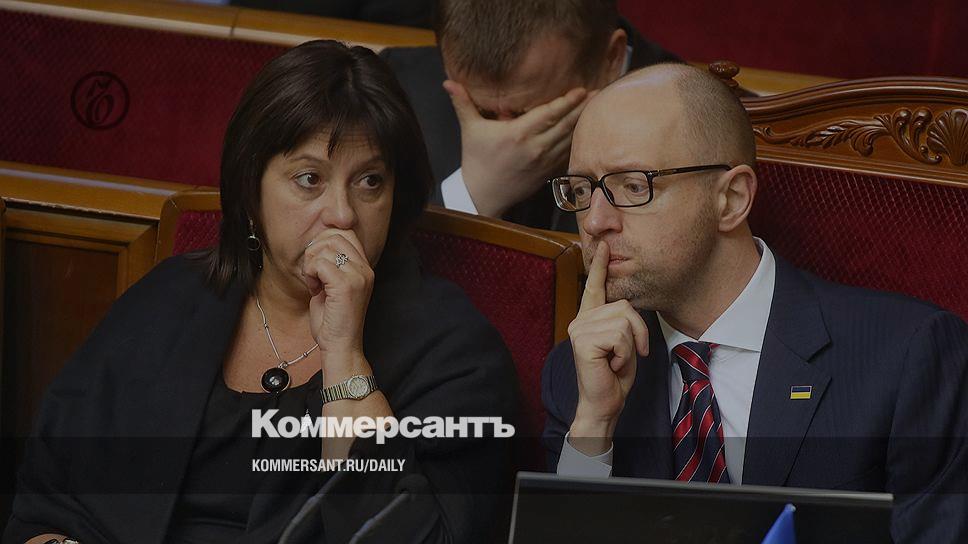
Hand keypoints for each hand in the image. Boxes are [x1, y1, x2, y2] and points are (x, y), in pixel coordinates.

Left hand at [301, 229, 373, 366]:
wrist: (340, 346)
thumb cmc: (334, 320)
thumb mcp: (334, 286)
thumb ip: (331, 264)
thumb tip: (317, 243)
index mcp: (364, 268)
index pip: (345, 232)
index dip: (324, 242)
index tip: (318, 264)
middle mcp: (365, 269)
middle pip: (334, 236)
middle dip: (315, 251)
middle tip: (313, 273)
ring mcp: (357, 276)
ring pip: (324, 248)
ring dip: (311, 264)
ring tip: (314, 283)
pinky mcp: (346, 285)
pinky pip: (319, 264)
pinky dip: (310, 274)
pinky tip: (314, 289)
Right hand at [443, 80, 590, 217]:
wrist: (482, 195)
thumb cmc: (476, 160)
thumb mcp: (469, 130)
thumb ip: (463, 103)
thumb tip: (447, 81)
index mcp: (517, 134)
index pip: (548, 114)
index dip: (567, 101)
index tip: (581, 90)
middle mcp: (534, 147)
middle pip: (565, 124)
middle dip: (584, 108)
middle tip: (602, 92)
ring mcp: (543, 162)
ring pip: (570, 139)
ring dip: (585, 123)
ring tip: (600, 108)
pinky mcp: (547, 172)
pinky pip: (567, 154)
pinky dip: (578, 142)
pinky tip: (589, 132)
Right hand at [567, 242, 648, 454]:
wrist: (604, 403)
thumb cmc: (614, 376)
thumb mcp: (624, 343)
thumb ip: (622, 322)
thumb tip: (626, 309)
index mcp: (589, 318)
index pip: (594, 287)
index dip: (600, 266)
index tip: (603, 245)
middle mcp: (581, 319)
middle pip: (625, 307)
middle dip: (638, 333)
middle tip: (629, 355)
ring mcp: (579, 328)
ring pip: (625, 322)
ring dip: (631, 346)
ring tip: (617, 361)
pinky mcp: (583, 340)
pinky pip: (621, 336)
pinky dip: (625, 354)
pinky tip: (611, 365)